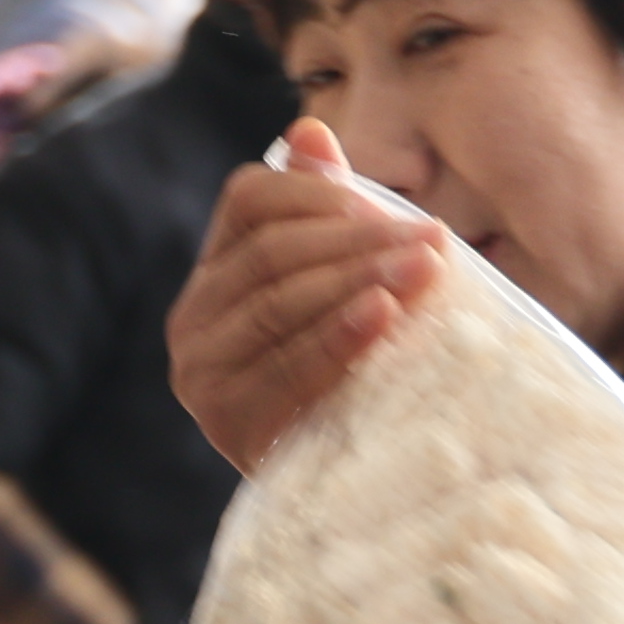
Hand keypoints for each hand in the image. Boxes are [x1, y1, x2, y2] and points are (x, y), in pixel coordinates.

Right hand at [168, 125, 443, 472]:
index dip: (321, 195)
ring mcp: (202, 372)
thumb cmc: (349, 377)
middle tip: (431, 240)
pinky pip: (286, 367)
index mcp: (217, 273)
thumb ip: (326, 214)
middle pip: (272, 251)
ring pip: (280, 303)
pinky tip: (384, 316)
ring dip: (358, 280)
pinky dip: (339, 337)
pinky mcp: (224, 422)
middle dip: (358, 241)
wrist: (340, 496)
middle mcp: (193, 319)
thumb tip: (309, 127)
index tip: (391, 211)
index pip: (251, 200)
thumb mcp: (342, 292)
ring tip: (422, 271)